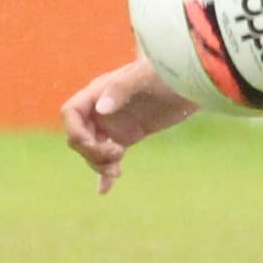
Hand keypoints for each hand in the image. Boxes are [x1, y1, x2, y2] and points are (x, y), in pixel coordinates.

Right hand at [63, 58, 196, 192]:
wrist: (191, 82)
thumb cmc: (167, 71)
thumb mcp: (145, 76)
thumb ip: (120, 89)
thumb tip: (101, 109)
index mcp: (99, 92)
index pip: (71, 113)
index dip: (75, 131)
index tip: (94, 143)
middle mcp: (102, 109)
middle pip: (79, 136)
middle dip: (91, 151)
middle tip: (117, 155)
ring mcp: (113, 124)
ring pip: (92, 150)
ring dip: (99, 164)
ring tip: (117, 171)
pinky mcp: (127, 136)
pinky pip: (109, 156)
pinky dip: (105, 174)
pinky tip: (104, 190)